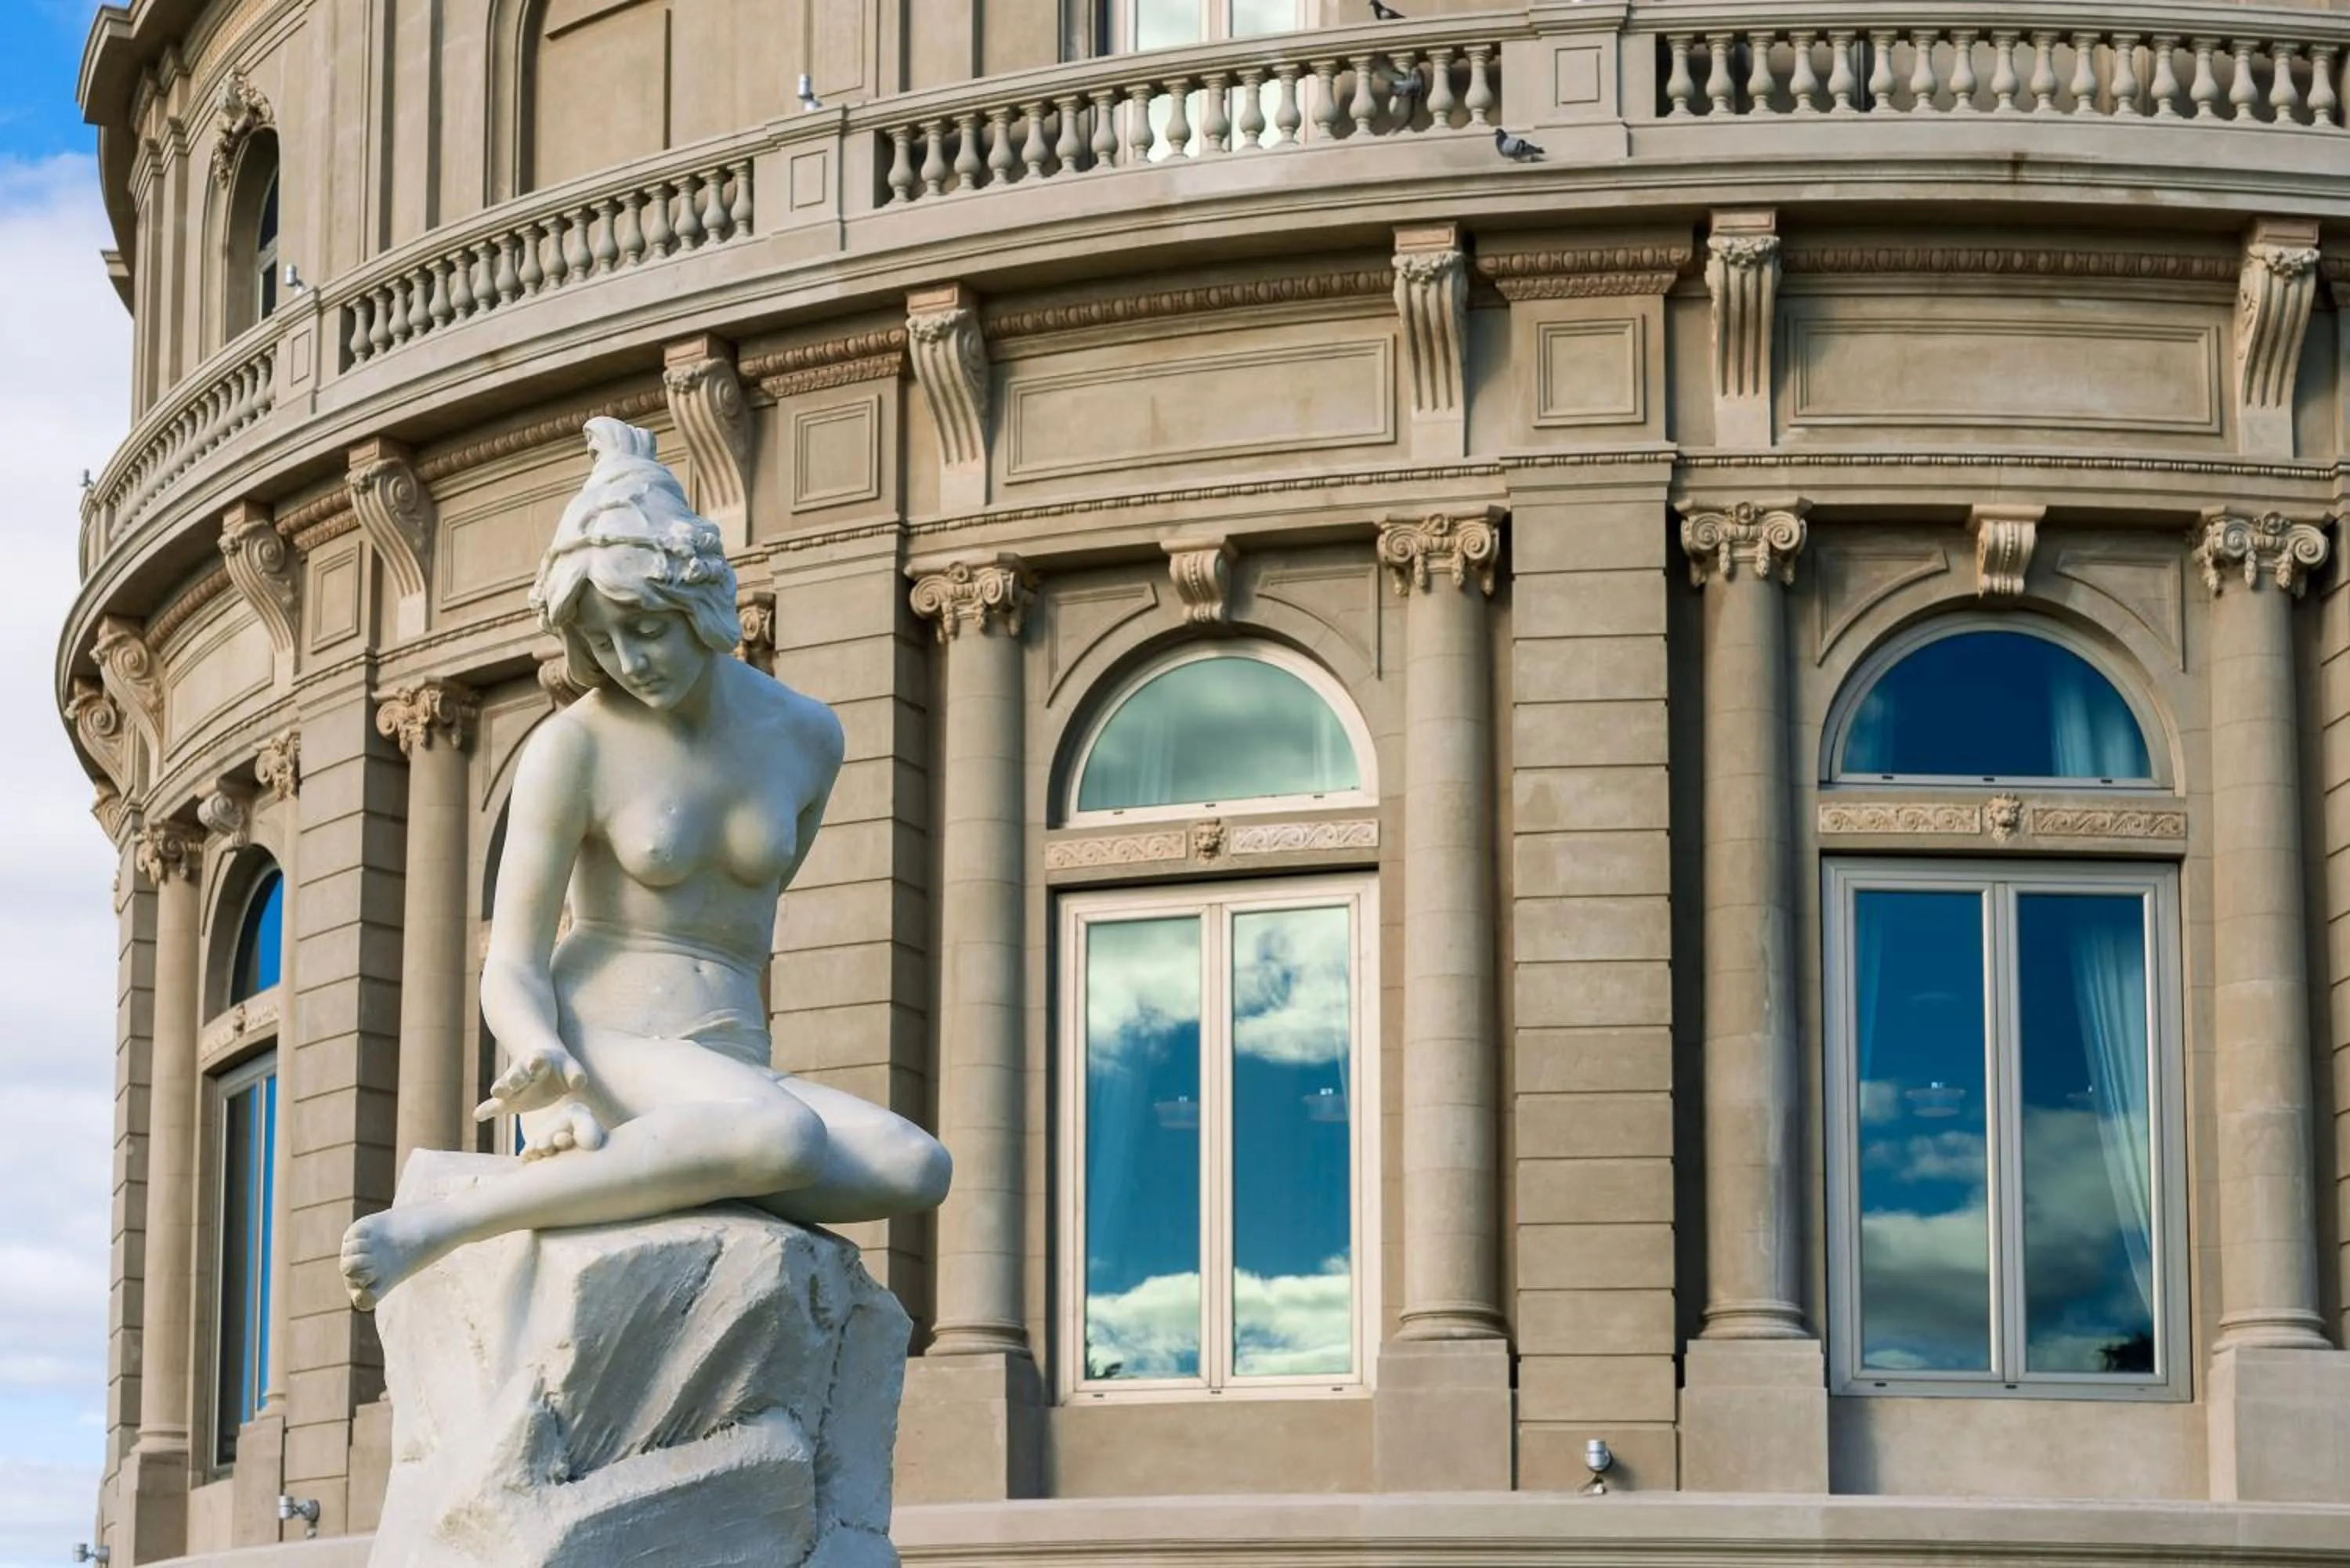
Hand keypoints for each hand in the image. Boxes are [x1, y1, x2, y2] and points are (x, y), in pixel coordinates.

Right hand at [474, 1044, 606, 1157]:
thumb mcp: (571, 1070)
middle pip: (517, 1073)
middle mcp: (523, 1072)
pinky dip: (486, 1110)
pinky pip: (494, 1105)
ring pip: (504, 1087)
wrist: (544, 1067)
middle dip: (515, 1077)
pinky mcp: (507, 1101)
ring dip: (501, 1089)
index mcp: (539, 1061)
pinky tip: (477, 1115)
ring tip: (497, 1093)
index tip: (536, 1063)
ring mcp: (513, 1086)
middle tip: (515, 1081)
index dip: (536, 1062)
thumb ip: (576, 1076)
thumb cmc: (561, 1069)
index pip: (537, 1060)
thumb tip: (578, 1083)